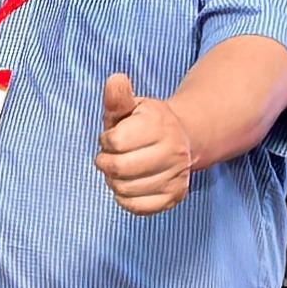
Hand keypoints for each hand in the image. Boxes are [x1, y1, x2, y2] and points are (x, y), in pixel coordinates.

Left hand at [95, 71, 197, 213]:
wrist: (181, 139)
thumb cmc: (143, 124)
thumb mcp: (129, 107)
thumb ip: (117, 97)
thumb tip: (115, 79)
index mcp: (160, 125)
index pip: (114, 142)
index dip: (106, 141)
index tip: (113, 137)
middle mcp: (174, 150)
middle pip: (119, 168)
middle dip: (106, 163)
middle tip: (112, 157)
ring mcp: (177, 175)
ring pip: (125, 189)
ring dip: (113, 182)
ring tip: (121, 170)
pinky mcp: (175, 196)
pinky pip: (138, 207)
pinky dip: (124, 199)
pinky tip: (128, 186)